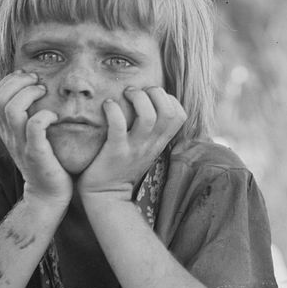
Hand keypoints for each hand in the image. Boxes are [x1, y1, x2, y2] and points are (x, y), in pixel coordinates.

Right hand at [0, 69, 72, 207]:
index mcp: (5, 128)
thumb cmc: (46, 160)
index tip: (28, 76)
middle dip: (19, 82)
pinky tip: (55, 116)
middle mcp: (9, 134)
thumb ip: (27, 117)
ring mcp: (20, 144)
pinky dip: (45, 115)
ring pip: (13, 109)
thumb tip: (35, 90)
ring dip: (30, 94)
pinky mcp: (36, 153)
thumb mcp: (30, 136)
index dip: (10, 80)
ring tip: (45, 93)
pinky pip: (34, 127)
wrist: (48, 194)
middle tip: (38, 81)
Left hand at [76, 86, 186, 201]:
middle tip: (137, 92)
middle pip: (168, 111)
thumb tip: (149, 104)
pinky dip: (113, 110)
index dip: (168, 98)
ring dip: (137, 98)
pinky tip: (107, 105)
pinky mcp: (115, 152)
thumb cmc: (123, 167)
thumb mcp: (145, 149)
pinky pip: (118, 126)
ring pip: (147, 116)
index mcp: (159, 141)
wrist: (106, 195)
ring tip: (125, 94)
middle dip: (155, 92)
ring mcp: (134, 148)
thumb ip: (151, 131)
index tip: (151, 97)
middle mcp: (151, 143)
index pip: (179, 115)